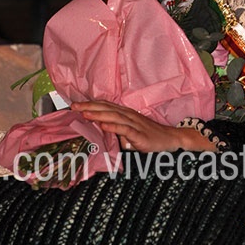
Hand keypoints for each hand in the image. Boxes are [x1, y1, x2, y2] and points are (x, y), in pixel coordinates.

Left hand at [71, 100, 215, 152]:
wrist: (171, 139)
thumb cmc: (150, 136)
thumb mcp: (130, 132)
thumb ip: (116, 130)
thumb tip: (101, 131)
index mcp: (125, 114)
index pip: (105, 106)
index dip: (91, 104)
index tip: (75, 104)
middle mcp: (128, 115)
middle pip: (107, 108)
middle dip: (89, 107)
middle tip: (74, 106)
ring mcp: (134, 124)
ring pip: (113, 116)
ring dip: (98, 114)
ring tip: (85, 113)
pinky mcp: (139, 134)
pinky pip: (125, 129)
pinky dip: (113, 126)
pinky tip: (104, 126)